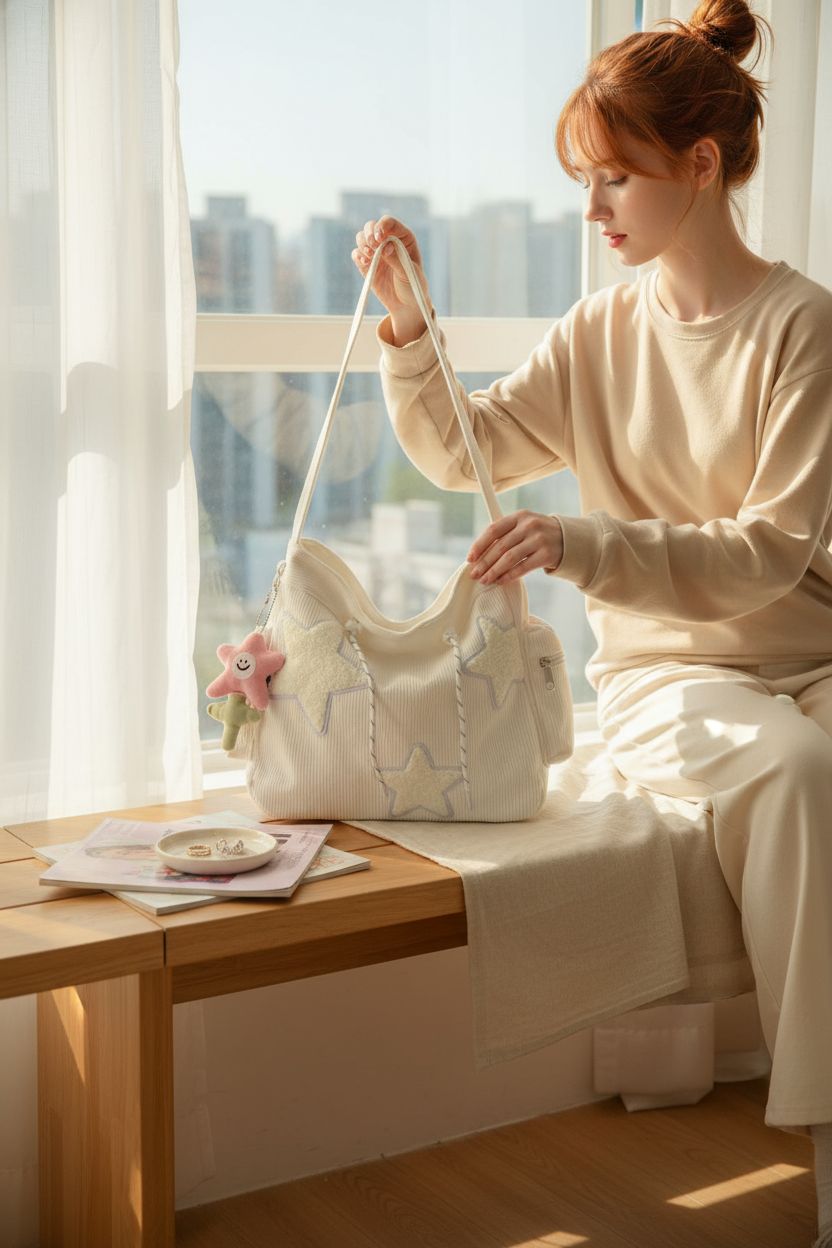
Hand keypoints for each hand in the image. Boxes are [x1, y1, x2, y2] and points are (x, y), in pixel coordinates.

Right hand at [350, 216, 431, 342]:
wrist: (406, 306)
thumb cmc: (413, 287)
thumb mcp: (409, 273)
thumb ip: (397, 258)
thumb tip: (385, 246)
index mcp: (404, 238)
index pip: (389, 223)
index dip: (382, 226)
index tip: (380, 238)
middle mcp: (388, 241)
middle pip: (371, 227)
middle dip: (369, 234)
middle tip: (373, 246)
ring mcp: (376, 252)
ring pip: (361, 238)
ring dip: (362, 244)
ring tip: (370, 256)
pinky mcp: (366, 264)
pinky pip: (356, 254)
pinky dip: (358, 256)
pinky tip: (365, 263)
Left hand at [467, 511, 563, 585]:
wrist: (568, 539)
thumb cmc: (539, 534)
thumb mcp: (524, 525)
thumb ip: (505, 534)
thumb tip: (480, 554)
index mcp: (519, 516)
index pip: (494, 530)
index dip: (479, 545)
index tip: (470, 558)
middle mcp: (529, 525)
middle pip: (500, 546)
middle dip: (484, 562)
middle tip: (475, 574)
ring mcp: (539, 539)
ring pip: (509, 558)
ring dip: (494, 571)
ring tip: (485, 580)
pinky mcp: (547, 554)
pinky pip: (523, 567)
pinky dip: (509, 576)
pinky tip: (500, 581)